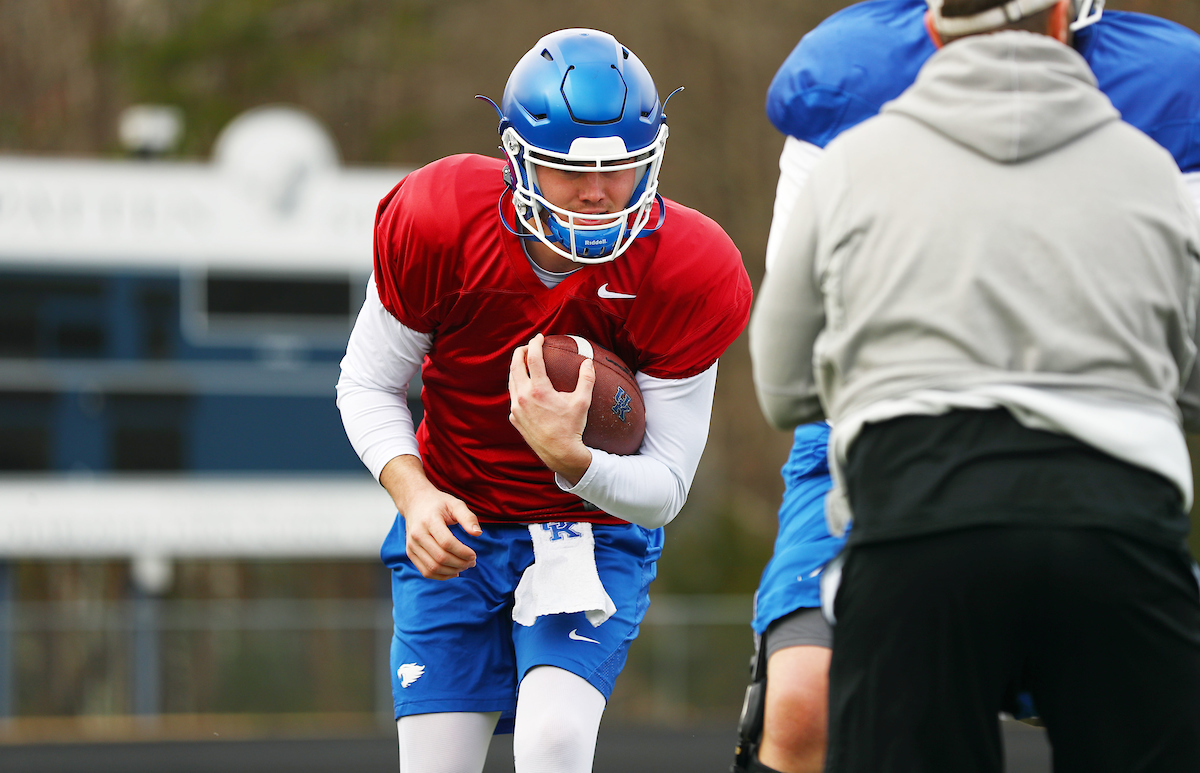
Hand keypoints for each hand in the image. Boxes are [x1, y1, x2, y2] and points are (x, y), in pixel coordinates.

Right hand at [380, 455, 480, 579]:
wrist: (415, 503)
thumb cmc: (439, 504)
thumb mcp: (455, 504)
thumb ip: (468, 518)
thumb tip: (478, 533)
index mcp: (429, 521)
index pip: (447, 543)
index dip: (463, 552)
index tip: (474, 555)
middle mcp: (417, 534)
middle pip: (440, 557)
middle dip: (460, 563)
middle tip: (472, 562)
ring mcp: (411, 545)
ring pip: (433, 568)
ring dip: (452, 571)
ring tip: (465, 566)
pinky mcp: (410, 553)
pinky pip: (425, 571)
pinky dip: (441, 576)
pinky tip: (454, 572)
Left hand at [508, 333, 593, 484]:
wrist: (559, 453)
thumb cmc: (572, 428)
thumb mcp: (582, 402)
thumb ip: (586, 380)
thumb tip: (588, 362)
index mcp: (538, 390)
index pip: (532, 358)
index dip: (535, 344)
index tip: (539, 337)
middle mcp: (523, 397)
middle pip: (515, 365)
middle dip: (520, 352)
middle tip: (529, 346)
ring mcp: (516, 408)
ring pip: (511, 381)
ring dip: (517, 368)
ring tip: (525, 363)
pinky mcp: (514, 418)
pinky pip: (513, 397)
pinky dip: (518, 387)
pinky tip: (526, 388)